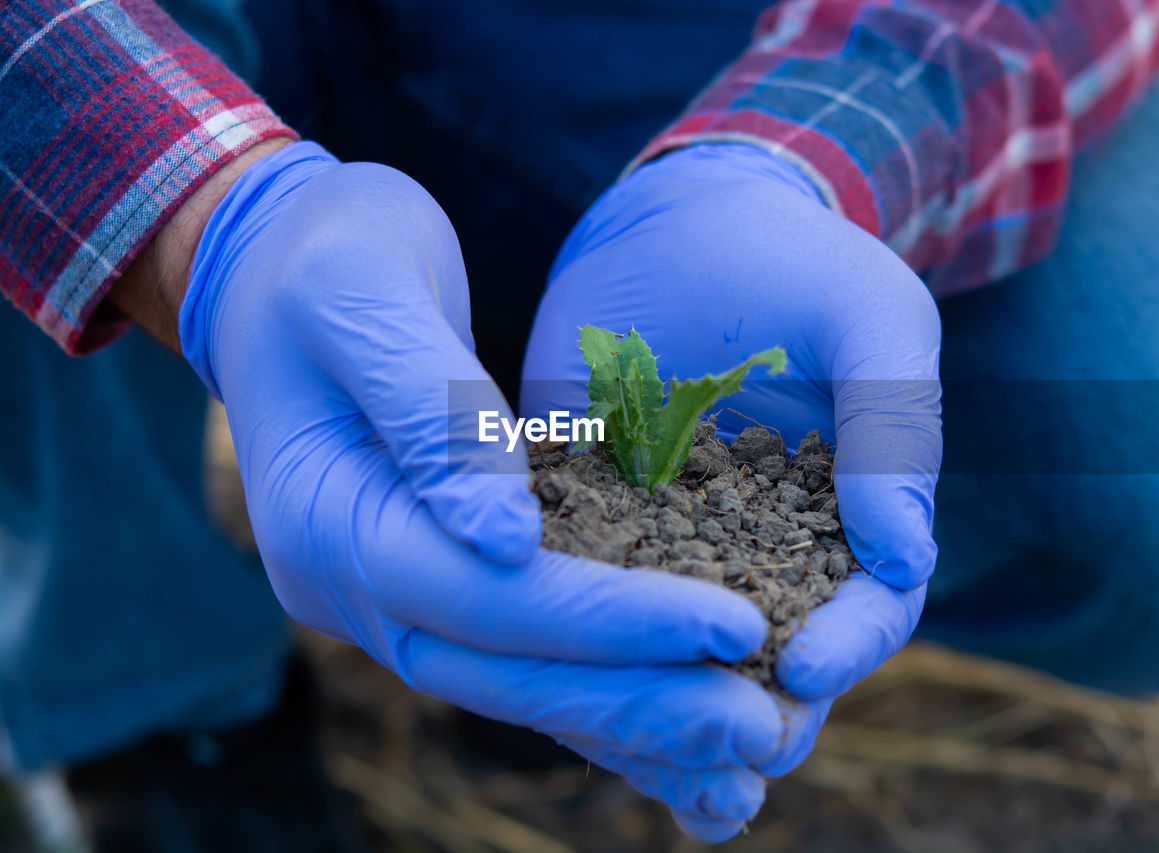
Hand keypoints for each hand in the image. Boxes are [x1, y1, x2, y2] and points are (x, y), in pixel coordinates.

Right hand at [177, 142, 797, 834]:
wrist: (277, 267)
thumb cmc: (324, 260)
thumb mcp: (363, 297)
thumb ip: (433, 414)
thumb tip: (505, 541)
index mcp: (330, 522)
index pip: (486, 599)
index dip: (611, 621)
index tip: (733, 625)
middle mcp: (354, 587)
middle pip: (509, 673)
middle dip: (640, 700)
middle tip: (763, 727)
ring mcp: (391, 596)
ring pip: (522, 685)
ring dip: (636, 719)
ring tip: (751, 743)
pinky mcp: (439, 581)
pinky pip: (527, 655)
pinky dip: (607, 692)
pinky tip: (688, 719)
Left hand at [522, 143, 941, 793]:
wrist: (674, 218)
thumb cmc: (791, 259)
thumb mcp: (868, 314)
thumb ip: (895, 423)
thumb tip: (904, 553)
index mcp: (848, 511)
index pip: (870, 603)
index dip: (851, 646)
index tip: (807, 669)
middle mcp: (760, 544)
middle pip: (769, 656)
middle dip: (754, 716)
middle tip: (729, 758)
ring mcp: (670, 539)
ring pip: (672, 649)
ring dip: (666, 716)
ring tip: (656, 775)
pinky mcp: (587, 518)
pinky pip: (583, 595)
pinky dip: (574, 650)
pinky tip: (549, 690)